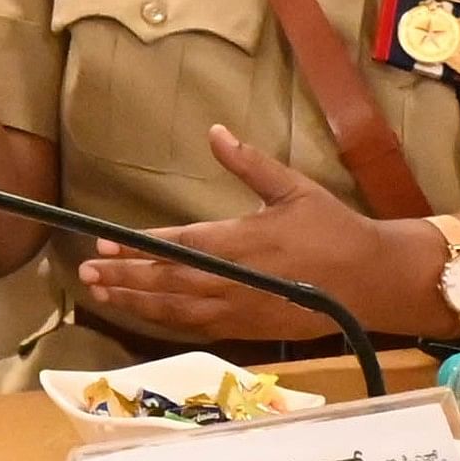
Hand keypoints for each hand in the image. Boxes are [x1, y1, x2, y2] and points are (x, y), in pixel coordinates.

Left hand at [75, 124, 445, 342]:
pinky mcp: (247, 330)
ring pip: (175, 312)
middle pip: (166, 283)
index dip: (139, 247)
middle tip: (87, 271)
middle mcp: (233, 282)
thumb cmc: (333, 228)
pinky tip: (141, 313)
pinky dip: (163, 322)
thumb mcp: (293, 187)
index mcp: (242, 243)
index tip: (105, 241)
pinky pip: (195, 328)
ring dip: (135, 303)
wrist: (372, 281)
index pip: (178, 247)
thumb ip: (249, 163)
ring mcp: (239, 311)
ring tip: (101, 292)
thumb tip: (215, 131)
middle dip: (123, 277)